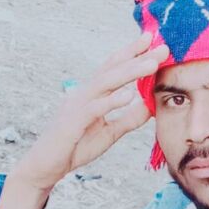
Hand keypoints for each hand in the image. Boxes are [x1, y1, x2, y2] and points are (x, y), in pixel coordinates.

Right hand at [14, 32, 168, 192]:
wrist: (46, 167)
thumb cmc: (75, 147)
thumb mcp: (110, 132)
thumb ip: (129, 119)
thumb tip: (152, 106)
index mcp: (92, 95)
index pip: (114, 69)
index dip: (133, 53)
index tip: (153, 41)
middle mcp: (83, 94)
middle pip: (112, 70)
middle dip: (138, 56)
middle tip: (162, 46)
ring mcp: (76, 106)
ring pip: (105, 83)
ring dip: (130, 72)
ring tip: (152, 64)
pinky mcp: (72, 123)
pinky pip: (94, 109)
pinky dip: (112, 101)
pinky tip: (129, 94)